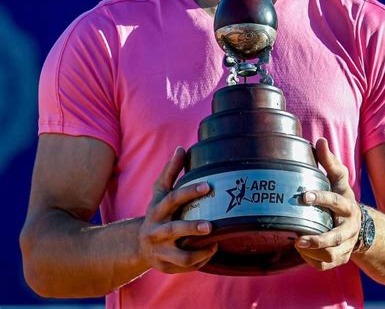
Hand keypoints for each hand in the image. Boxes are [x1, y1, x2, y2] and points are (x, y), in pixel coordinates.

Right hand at [138, 146, 217, 273]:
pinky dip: (200, 262)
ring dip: (200, 252)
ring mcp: (161, 251)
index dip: (190, 191)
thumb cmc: (157, 211)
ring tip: (215, 244)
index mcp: (157, 209)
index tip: (208, 185)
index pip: (173, 198)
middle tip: (211, 225)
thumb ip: (170, 171)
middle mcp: (157, 230)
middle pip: (175, 230)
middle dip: (193, 228)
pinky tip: (209, 253)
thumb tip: (181, 148)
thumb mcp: (160, 192)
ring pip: (181, 256)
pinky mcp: (166, 266)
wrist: (139, 244)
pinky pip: (185, 267)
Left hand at [295, 138, 360, 270]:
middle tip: (297, 238)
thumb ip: (330, 162)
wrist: (361, 228)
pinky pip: (326, 265)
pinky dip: (313, 262)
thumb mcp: (339, 180)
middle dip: (318, 239)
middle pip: (336, 238)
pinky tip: (301, 253)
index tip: (303, 196)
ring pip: (331, 255)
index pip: (336, 202)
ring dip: (313, 253)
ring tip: (296, 244)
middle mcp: (348, 228)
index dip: (321, 198)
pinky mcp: (341, 258)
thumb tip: (320, 141)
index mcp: (347, 206)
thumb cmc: (343, 198)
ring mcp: (346, 245)